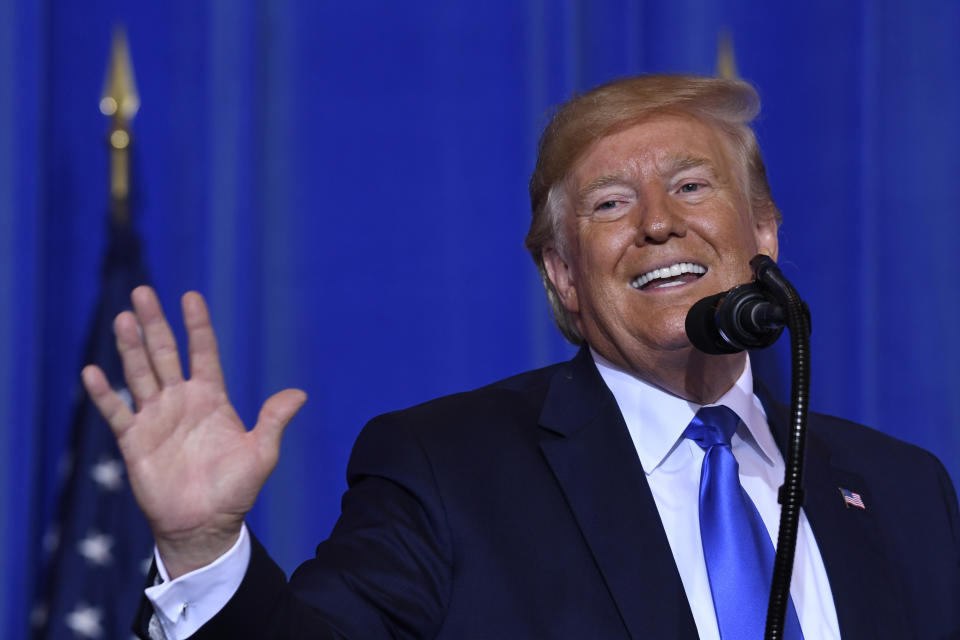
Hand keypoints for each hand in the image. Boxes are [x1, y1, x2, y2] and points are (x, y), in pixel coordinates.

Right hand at [82, 286, 306, 577]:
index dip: (198, 325)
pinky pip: (116, 412)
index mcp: (211, 398)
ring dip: (130, 347)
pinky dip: (103, 394)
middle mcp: (181, 401)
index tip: (191, 296)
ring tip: (122, 319)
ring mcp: (155, 418)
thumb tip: (300, 394)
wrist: (204, 525)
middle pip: (164, 353)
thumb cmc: (235, 490)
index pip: (203, 352)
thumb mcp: (261, 454)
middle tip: (143, 292)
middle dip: (155, 323)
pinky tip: (92, 372)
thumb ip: (273, 421)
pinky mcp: (134, 440)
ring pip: (139, 373)